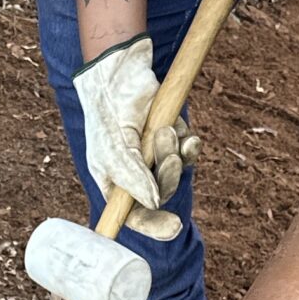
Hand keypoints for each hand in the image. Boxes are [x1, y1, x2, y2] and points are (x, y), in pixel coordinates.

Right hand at [73, 35, 197, 242]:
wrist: (120, 72)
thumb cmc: (108, 113)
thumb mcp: (115, 150)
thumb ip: (134, 179)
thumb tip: (155, 204)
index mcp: (115, 182)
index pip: (134, 215)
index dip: (154, 224)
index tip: (175, 227)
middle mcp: (135, 172)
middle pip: (161, 194)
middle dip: (169, 178)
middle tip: (169, 156)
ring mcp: (153, 154)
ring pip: (176, 172)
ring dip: (177, 156)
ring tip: (167, 131)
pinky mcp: (170, 135)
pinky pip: (187, 151)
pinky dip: (189, 145)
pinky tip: (187, 134)